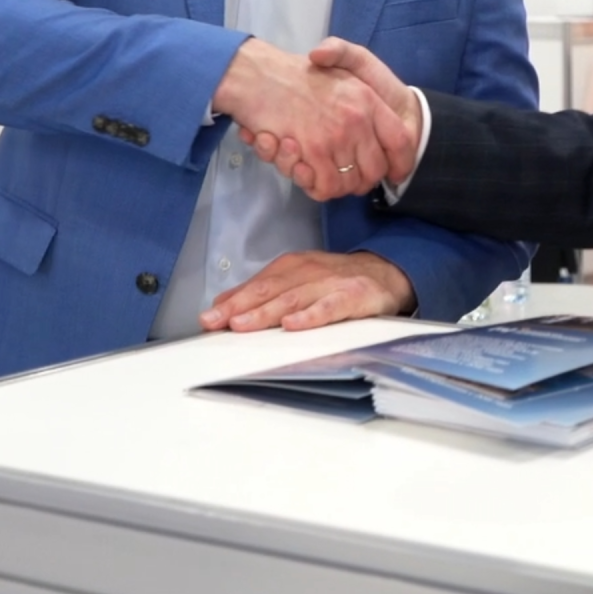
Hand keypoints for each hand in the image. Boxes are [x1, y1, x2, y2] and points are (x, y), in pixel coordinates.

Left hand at [199, 251, 415, 332]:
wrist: (385, 273)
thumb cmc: (335, 282)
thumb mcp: (297, 280)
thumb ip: (262, 292)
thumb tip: (223, 305)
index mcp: (291, 268)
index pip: (256, 286)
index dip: (231, 302)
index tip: (207, 319)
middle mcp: (307, 272)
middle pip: (269, 291)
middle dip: (240, 307)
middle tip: (216, 322)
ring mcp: (330, 284)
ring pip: (293, 299)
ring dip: (266, 312)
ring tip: (243, 325)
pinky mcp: (352, 297)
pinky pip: (329, 308)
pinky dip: (310, 316)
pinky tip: (293, 326)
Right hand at [216, 37, 414, 199]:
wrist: (257, 74)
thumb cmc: (297, 73)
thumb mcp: (340, 65)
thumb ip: (366, 95)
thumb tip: (381, 126)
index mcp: (369, 98)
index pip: (402, 142)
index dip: (400, 164)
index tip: (393, 174)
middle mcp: (358, 119)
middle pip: (375, 171)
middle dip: (360, 181)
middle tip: (341, 174)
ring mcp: (336, 135)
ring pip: (349, 183)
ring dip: (333, 184)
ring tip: (314, 169)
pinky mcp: (313, 150)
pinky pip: (325, 186)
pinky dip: (314, 186)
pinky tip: (301, 169)